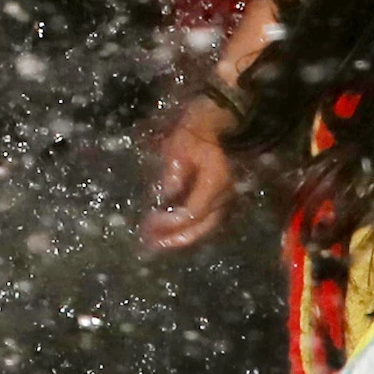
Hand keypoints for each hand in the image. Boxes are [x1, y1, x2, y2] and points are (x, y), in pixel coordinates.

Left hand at [138, 97, 235, 251]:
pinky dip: (186, 229)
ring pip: (204, 226)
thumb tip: (166, 196)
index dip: (172, 222)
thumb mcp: (176, 148)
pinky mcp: (218, 199)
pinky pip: (204, 220)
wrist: (210, 126)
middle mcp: (223, 195)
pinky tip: (168, 233)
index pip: (193, 212)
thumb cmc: (191, 135)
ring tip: (156, 244)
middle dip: (176, 238)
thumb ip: (172, 174)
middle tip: (151, 246)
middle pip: (201, 225)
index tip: (150, 225)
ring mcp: (223, 198)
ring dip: (180, 237)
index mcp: (214, 182)